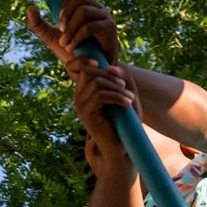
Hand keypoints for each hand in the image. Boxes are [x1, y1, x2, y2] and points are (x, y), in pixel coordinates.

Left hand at [25, 0, 120, 69]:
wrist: (91, 71)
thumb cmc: (74, 52)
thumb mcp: (52, 38)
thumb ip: (39, 24)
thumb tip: (29, 7)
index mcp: (87, 6)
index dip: (65, 3)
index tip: (60, 20)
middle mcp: (98, 8)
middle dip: (66, 15)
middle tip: (61, 31)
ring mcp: (105, 17)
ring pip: (84, 11)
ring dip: (70, 28)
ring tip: (64, 43)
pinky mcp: (109, 29)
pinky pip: (90, 26)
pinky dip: (77, 37)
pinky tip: (71, 47)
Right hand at [72, 60, 139, 174]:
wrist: (122, 148)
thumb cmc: (125, 121)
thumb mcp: (126, 93)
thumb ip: (121, 76)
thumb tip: (110, 66)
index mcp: (86, 89)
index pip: (76, 66)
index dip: (86, 59)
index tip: (103, 64)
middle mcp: (79, 96)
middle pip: (89, 71)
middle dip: (111, 75)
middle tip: (126, 87)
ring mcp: (80, 106)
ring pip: (97, 83)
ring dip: (117, 88)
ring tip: (129, 99)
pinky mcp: (86, 115)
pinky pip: (100, 95)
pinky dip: (117, 97)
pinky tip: (127, 104)